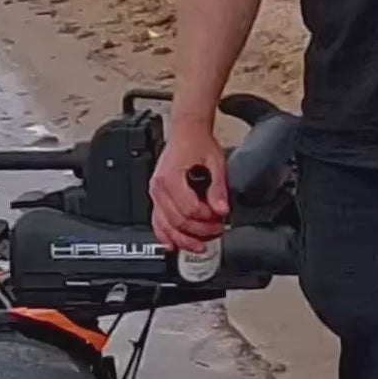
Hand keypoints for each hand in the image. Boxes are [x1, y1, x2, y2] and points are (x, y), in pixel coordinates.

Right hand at [151, 122, 228, 253]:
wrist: (187, 132)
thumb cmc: (198, 143)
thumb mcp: (216, 163)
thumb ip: (218, 188)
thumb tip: (222, 209)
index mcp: (171, 178)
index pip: (189, 209)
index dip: (206, 219)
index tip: (220, 218)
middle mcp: (159, 187)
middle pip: (177, 221)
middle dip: (199, 231)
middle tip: (217, 230)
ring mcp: (155, 193)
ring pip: (165, 227)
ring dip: (183, 240)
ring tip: (201, 246)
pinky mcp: (156, 197)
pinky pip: (157, 222)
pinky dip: (164, 236)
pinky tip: (173, 245)